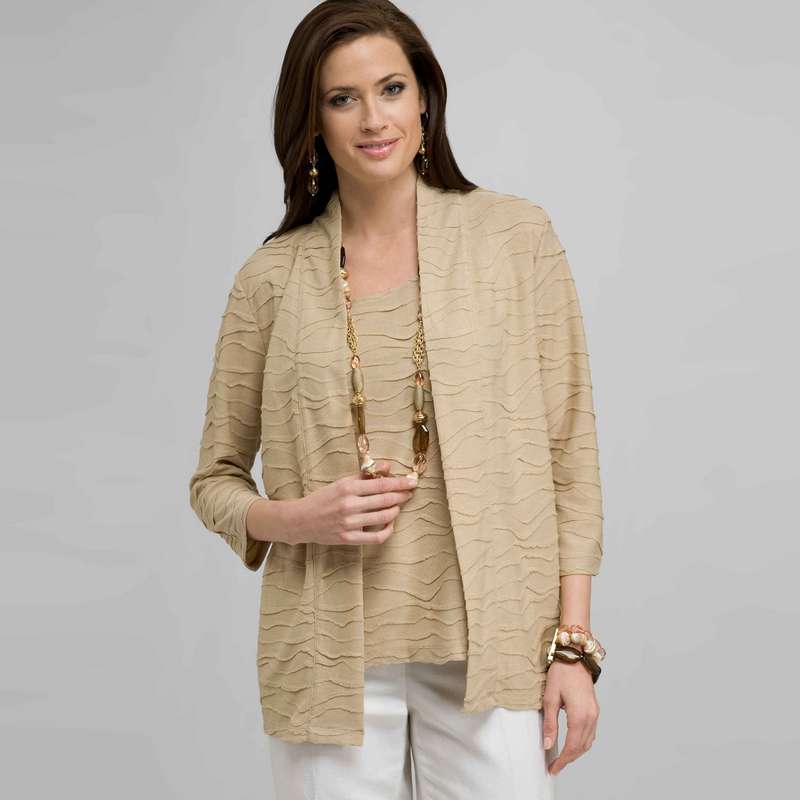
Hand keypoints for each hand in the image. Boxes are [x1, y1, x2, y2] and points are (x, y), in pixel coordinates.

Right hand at [290, 460, 416, 544]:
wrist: (301, 519)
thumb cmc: (323, 498)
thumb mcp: (342, 482)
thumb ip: (365, 475)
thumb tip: (388, 466)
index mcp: (347, 487)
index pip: (381, 484)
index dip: (400, 483)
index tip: (412, 481)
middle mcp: (349, 505)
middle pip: (385, 500)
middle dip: (402, 496)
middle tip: (410, 492)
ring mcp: (349, 523)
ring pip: (383, 518)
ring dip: (395, 511)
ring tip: (398, 506)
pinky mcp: (348, 539)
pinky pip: (375, 538)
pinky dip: (387, 531)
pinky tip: (389, 524)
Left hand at [541, 660, 599, 775]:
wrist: (575, 655)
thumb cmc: (561, 673)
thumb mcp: (550, 698)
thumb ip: (550, 723)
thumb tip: (548, 745)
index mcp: (580, 715)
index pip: (572, 747)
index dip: (563, 761)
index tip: (553, 768)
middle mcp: (591, 717)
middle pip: (582, 747)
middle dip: (569, 759)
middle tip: (555, 766)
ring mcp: (595, 713)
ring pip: (588, 742)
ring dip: (576, 752)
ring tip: (562, 757)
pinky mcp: (595, 709)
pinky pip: (591, 733)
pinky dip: (582, 742)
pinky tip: (572, 743)